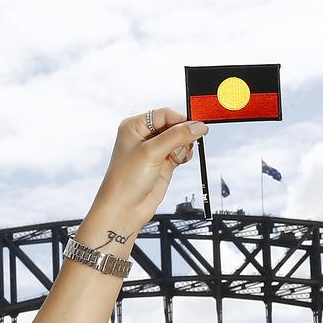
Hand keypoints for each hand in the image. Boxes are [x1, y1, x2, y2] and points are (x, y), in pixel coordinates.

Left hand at [89, 107, 207, 230]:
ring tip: (175, 158)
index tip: (195, 127)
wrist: (124, 209)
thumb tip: (199, 125)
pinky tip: (179, 161)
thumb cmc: (126, 180)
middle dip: (183, 135)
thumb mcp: (152, 152)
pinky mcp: (163, 163)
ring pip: (180, 139)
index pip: (165, 114)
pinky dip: (184, 155)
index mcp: (134, 126)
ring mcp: (154, 150)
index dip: (181, 119)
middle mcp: (144, 136)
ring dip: (184, 146)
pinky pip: (181, 152)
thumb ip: (177, 136)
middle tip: (183, 146)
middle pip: (175, 125)